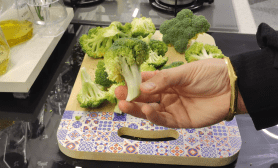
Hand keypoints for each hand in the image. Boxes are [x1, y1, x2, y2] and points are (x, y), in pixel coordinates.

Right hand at [115, 58, 231, 128]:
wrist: (232, 87)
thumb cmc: (209, 74)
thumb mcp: (185, 72)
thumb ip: (164, 79)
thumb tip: (143, 86)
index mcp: (168, 81)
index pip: (147, 82)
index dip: (133, 82)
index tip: (120, 81)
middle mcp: (168, 95)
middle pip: (145, 97)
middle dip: (130, 96)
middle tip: (117, 94)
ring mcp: (173, 108)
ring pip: (151, 110)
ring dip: (137, 108)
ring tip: (124, 103)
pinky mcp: (181, 121)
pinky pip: (164, 120)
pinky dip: (154, 117)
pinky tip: (146, 110)